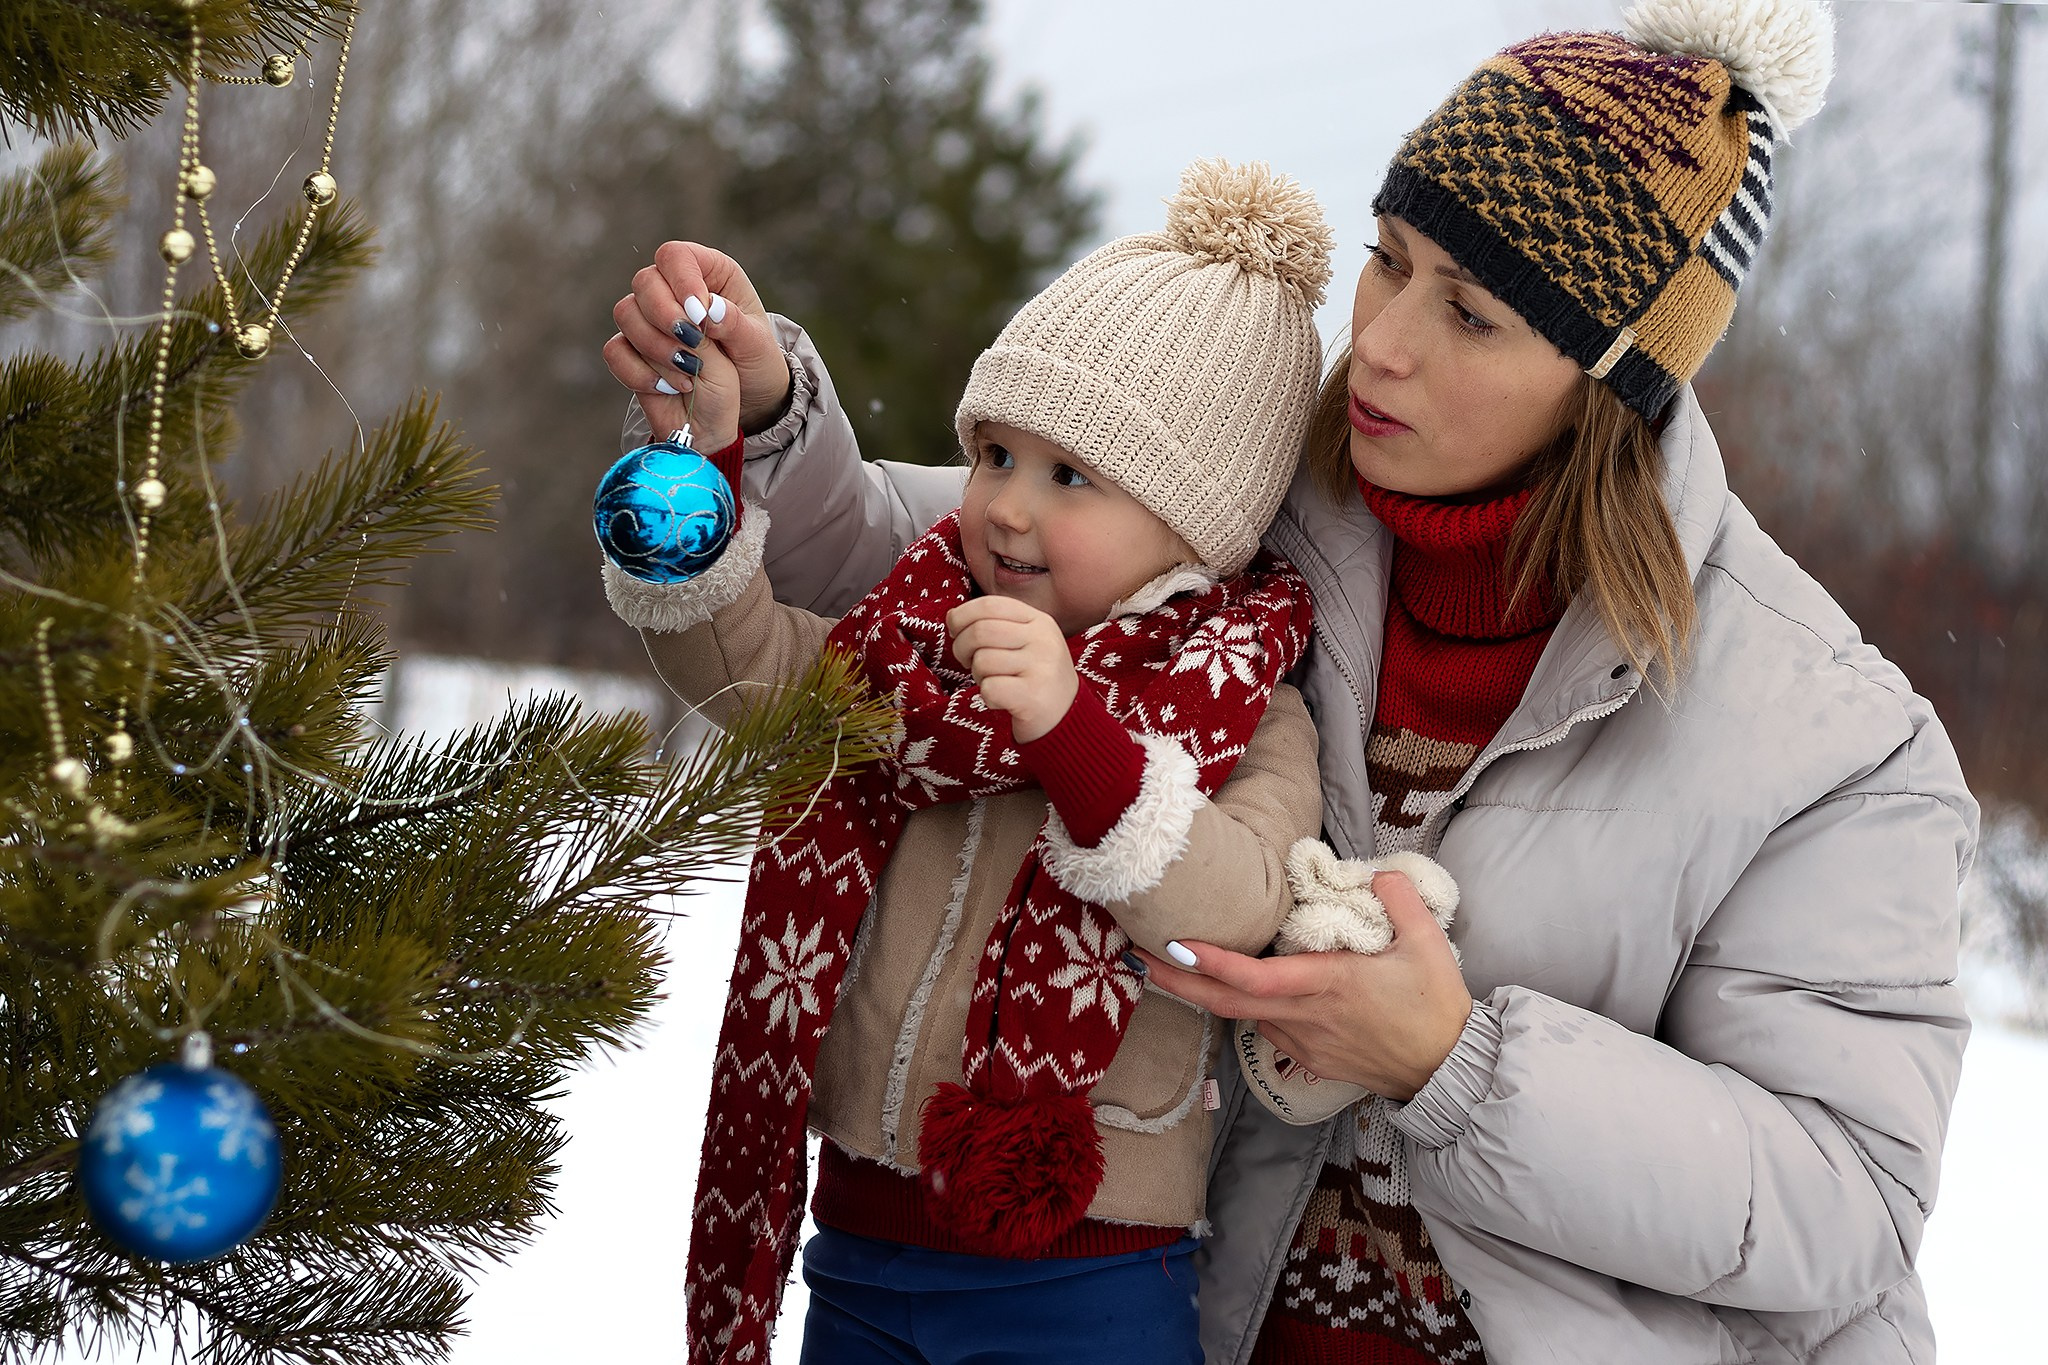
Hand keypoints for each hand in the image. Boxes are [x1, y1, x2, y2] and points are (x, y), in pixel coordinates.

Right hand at [603, 242, 791, 439]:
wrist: (748, 398)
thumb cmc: (757, 360)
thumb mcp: (756, 344)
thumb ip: (734, 324)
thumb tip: (709, 308)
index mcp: (708, 272)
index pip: (677, 256)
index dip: (682, 280)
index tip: (698, 314)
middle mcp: (673, 289)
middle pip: (645, 281)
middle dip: (663, 313)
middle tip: (690, 342)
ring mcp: (651, 317)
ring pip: (626, 312)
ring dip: (652, 342)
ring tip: (687, 368)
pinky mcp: (637, 348)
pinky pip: (616, 350)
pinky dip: (636, 368)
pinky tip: (667, 385)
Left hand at [945, 597, 1077, 742]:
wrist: (1066, 716)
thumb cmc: (1033, 676)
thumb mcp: (1025, 640)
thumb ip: (994, 624)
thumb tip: (952, 617)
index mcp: (1039, 620)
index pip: (990, 604)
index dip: (962, 616)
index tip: (955, 632)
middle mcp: (1043, 639)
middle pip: (980, 631)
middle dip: (961, 648)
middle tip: (966, 662)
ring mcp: (1041, 666)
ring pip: (982, 661)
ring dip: (978, 676)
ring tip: (995, 682)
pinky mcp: (1034, 695)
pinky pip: (989, 688)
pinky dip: (987, 697)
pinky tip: (1002, 700)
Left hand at [1135, 872, 1473, 1101]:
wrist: (1448, 1070)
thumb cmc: (1436, 1006)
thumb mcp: (1427, 941)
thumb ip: (1397, 898)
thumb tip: (1374, 872)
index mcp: (1327, 985)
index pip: (1253, 978)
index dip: (1209, 962)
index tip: (1172, 943)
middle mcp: (1305, 1017)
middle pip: (1226, 1003)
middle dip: (1176, 980)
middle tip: (1137, 957)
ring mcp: (1304, 1041)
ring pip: (1243, 1017)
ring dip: (1207, 993)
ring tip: (1175, 963)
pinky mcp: (1309, 1057)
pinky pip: (1266, 1027)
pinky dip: (1243, 1006)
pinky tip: (1234, 988)